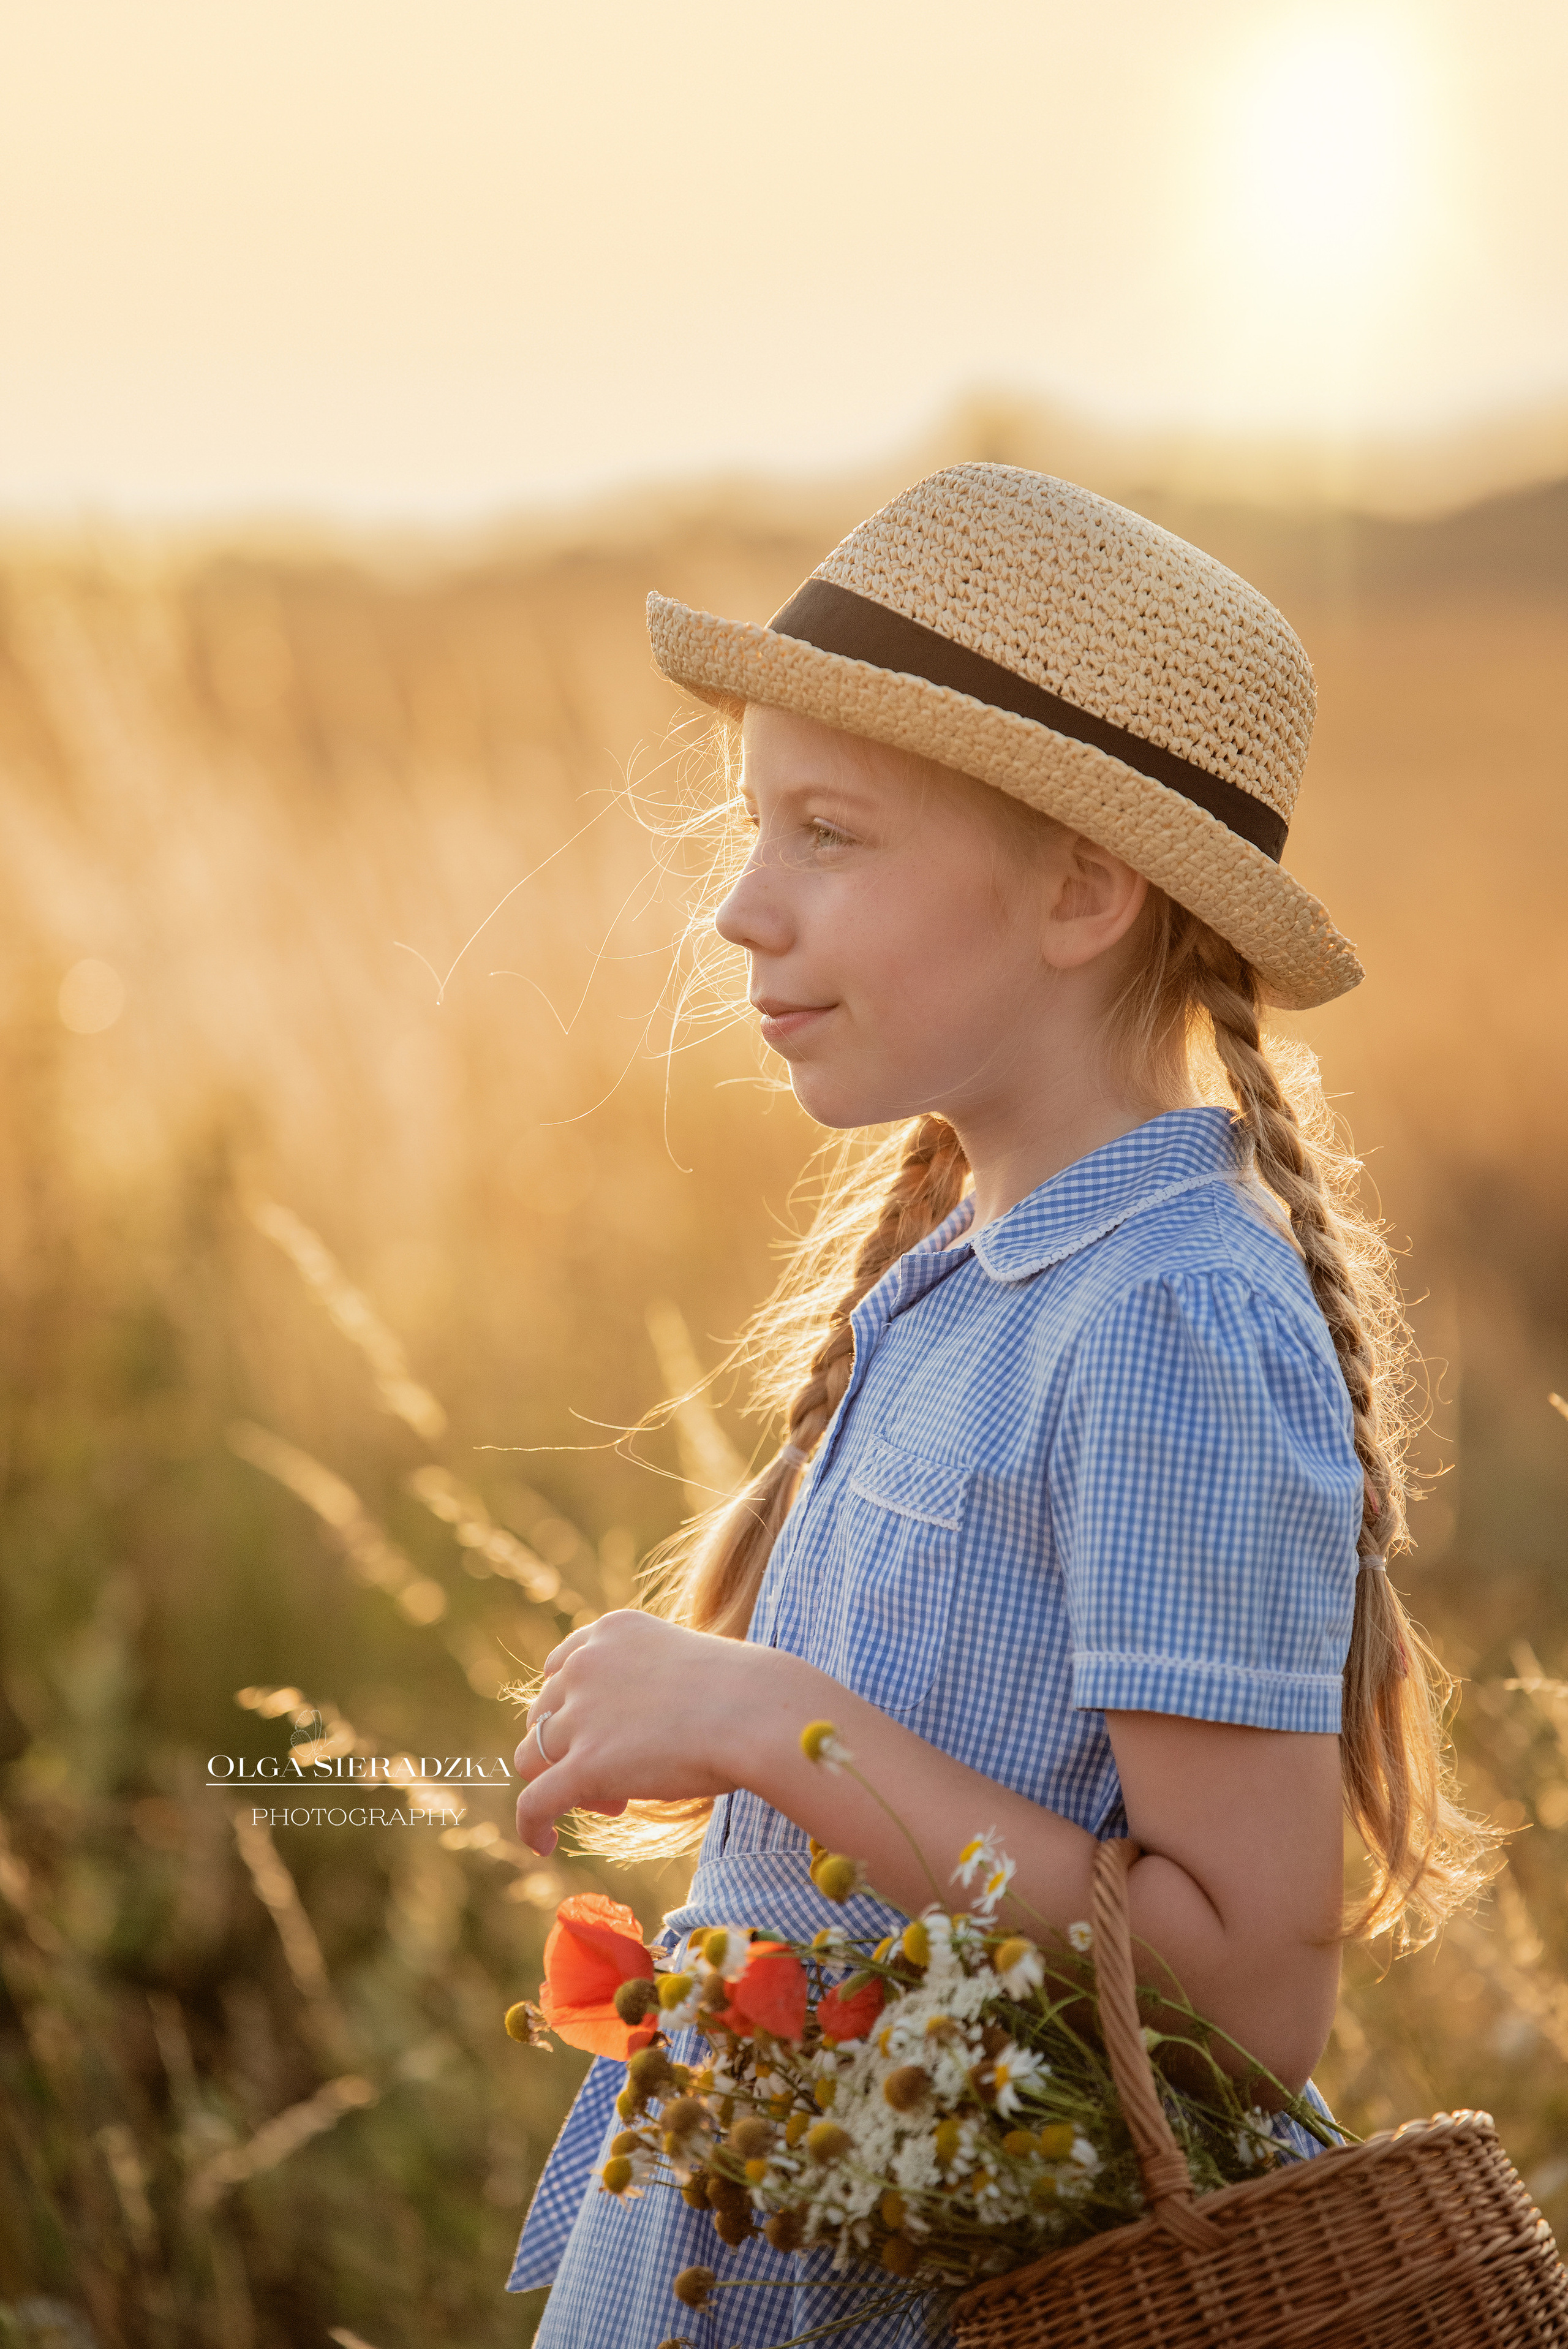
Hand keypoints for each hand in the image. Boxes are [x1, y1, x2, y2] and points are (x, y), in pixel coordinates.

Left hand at [513, 1611, 763, 1854]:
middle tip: (624, 1776)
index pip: (559, 1670)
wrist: (759, 1713)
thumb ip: (645, 1683)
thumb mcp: (682, 1665)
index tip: (606, 1732)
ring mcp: (582, 1714)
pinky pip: (535, 1802)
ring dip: (561, 1780)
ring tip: (612, 1803)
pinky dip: (531, 1825)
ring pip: (532, 1757)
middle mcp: (584, 1664)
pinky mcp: (586, 1764)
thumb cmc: (744, 1695)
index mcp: (609, 1631)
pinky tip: (543, 1845)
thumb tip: (630, 1732)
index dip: (576, 1708)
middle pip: (545, 1717)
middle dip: (574, 1747)